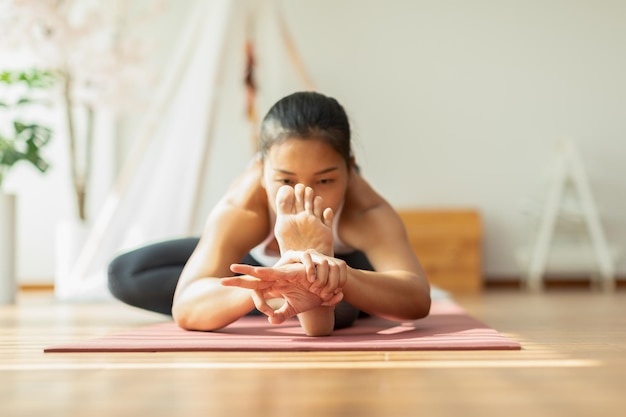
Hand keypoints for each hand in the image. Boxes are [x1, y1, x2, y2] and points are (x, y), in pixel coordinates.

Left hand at [222, 257, 344, 323]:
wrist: (329, 288)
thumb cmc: (312, 296)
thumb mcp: (294, 308)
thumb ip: (281, 313)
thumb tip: (270, 320)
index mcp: (275, 288)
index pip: (255, 289)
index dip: (244, 290)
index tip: (242, 298)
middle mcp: (276, 280)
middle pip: (254, 279)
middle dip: (238, 280)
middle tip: (222, 281)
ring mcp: (283, 276)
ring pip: (262, 273)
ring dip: (248, 272)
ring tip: (234, 270)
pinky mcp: (291, 273)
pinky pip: (277, 272)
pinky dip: (267, 272)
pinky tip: (257, 272)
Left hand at [274, 184, 333, 254]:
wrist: (305, 265)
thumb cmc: (291, 246)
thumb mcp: (283, 225)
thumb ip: (283, 207)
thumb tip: (286, 188)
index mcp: (293, 218)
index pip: (295, 200)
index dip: (297, 193)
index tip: (297, 188)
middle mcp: (305, 219)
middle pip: (307, 201)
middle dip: (307, 194)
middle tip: (305, 190)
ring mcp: (316, 225)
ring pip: (318, 207)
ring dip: (317, 201)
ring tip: (315, 199)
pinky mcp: (326, 232)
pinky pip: (328, 219)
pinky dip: (328, 214)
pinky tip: (326, 211)